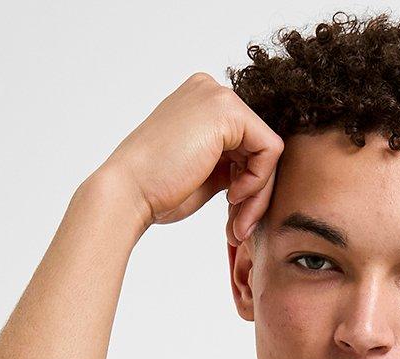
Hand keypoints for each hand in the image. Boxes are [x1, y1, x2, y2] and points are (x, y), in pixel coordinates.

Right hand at [94, 72, 282, 243]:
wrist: (129, 191)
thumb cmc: (156, 190)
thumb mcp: (203, 172)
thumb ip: (230, 164)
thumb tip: (257, 173)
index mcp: (200, 102)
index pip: (246, 143)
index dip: (247, 184)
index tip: (233, 216)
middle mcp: (210, 91)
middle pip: (259, 145)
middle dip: (256, 193)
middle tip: (239, 228)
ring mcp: (217, 96)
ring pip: (267, 150)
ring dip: (258, 195)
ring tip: (237, 223)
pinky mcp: (226, 110)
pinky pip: (270, 150)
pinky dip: (259, 182)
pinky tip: (233, 197)